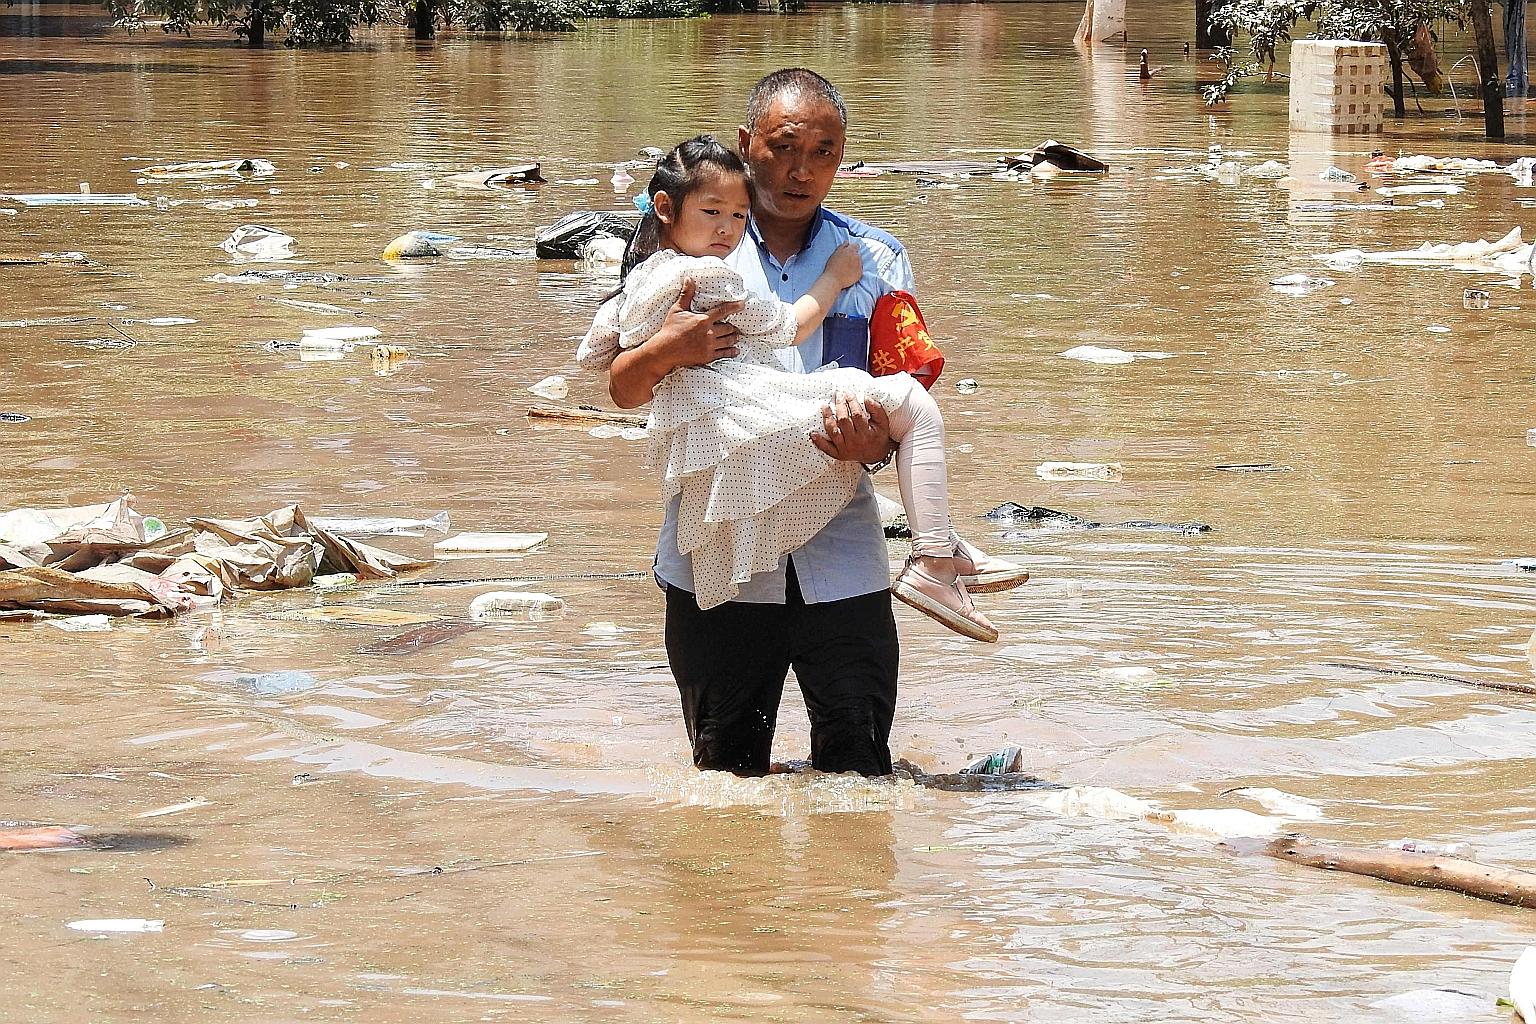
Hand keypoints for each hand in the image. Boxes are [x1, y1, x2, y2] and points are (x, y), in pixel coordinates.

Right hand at [608, 278, 743, 406]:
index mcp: (703, 320)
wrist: (665, 350)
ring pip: (728, 340)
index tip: (742, 304)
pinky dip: (731, 352)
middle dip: (732, 326)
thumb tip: (689, 278)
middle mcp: (709, 333)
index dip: (734, 307)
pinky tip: (735, 350)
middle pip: (728, 328)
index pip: (723, 311)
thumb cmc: (670, 329)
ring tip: (736, 336)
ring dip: (733, 338)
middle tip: (735, 326)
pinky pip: (723, 354)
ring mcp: (709, 346)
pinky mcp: (707, 356)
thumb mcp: (677, 310)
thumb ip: (686, 294)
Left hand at [810, 393, 892, 463]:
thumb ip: (876, 410)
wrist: (875, 456)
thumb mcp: (883, 423)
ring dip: (827, 418)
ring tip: (824, 406)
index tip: (848, 393)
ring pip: (833, 432)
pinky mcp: (838, 454)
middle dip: (840, 406)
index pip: (857, 415)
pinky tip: (813, 433)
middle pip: (843, 421)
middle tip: (838, 395)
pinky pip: (827, 448)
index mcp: (866, 433)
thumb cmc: (878, 436)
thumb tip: (866, 398)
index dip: (852, 402)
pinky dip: (819, 441)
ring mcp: (845, 449)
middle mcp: (854, 441)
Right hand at [825, 242, 864, 289]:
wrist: (833, 280)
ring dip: (855, 263)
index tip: (849, 252)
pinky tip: (849, 273)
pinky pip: (860, 269)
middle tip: (846, 262)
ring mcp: (859, 265)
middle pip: (858, 254)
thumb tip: (847, 242)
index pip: (856, 245)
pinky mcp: (860, 273)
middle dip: (853, 256)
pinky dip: (856, 270)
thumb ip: (842, 246)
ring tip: (847, 268)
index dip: (852, 248)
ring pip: (859, 261)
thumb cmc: (832, 267)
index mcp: (850, 250)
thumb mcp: (835, 253)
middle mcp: (857, 257)